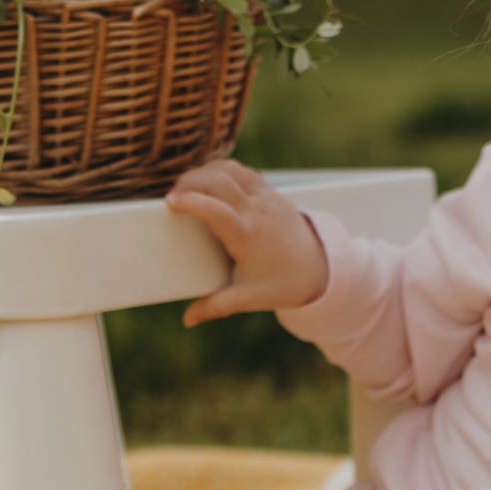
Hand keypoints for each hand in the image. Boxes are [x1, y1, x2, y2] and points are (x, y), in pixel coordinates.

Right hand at [165, 161, 328, 325]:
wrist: (319, 269)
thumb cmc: (282, 283)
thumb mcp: (247, 298)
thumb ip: (215, 307)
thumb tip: (187, 320)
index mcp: (248, 236)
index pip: (216, 210)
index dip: (191, 202)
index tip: (171, 203)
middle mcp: (258, 211)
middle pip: (219, 181)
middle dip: (190, 182)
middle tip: (173, 196)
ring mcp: (266, 197)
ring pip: (230, 170)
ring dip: (205, 172)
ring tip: (188, 188)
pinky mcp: (270, 191)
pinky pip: (242, 171)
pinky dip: (221, 170)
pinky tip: (210, 181)